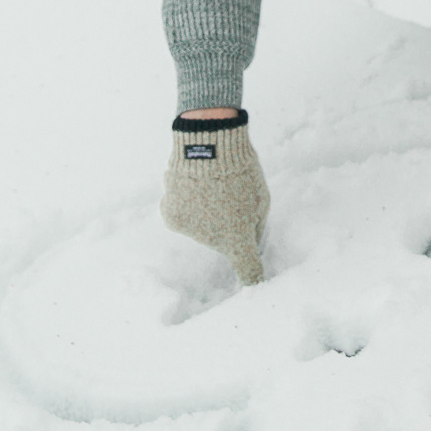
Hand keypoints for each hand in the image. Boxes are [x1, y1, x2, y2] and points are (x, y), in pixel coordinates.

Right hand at [161, 111, 268, 284]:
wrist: (207, 143)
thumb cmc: (241, 170)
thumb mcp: (261, 199)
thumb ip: (255, 226)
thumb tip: (250, 242)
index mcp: (239, 239)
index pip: (248, 271)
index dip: (252, 281)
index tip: (254, 287)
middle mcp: (211, 241)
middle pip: (220, 239)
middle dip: (225, 223)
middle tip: (229, 195)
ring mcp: (188, 230)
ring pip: (200, 226)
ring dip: (204, 212)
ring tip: (209, 184)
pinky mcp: (170, 217)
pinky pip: (181, 214)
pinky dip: (186, 203)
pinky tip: (193, 184)